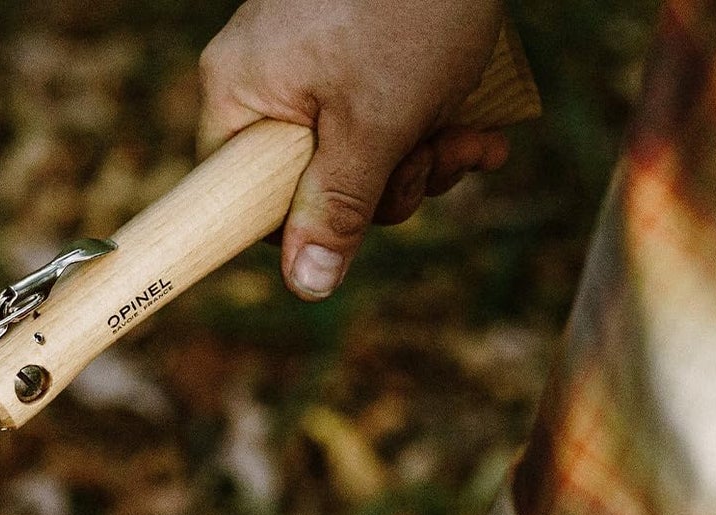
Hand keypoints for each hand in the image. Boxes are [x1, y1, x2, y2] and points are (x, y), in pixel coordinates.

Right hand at [199, 0, 510, 297]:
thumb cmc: (411, 4)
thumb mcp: (376, 124)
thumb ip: (338, 209)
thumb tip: (305, 286)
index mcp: (241, 93)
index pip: (243, 200)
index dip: (300, 226)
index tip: (354, 223)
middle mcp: (264, 79)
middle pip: (309, 186)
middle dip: (383, 190)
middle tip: (428, 167)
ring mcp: (311, 64)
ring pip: (355, 159)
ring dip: (418, 164)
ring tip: (463, 139)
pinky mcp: (355, 54)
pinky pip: (379, 121)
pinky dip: (427, 131)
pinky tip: (474, 133)